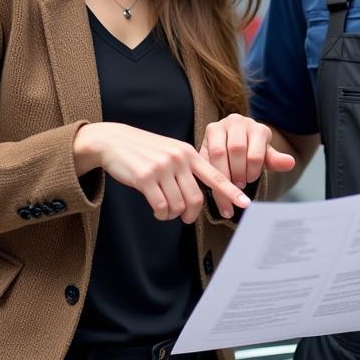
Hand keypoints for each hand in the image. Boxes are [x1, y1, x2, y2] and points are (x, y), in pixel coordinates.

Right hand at [75, 122, 249, 221]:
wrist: (115, 141)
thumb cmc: (145, 150)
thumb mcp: (172, 151)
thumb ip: (188, 168)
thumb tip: (200, 196)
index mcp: (189, 153)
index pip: (216, 176)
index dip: (231, 192)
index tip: (244, 204)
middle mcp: (179, 159)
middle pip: (196, 198)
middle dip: (193, 214)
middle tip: (187, 218)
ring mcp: (162, 167)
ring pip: (179, 205)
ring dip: (174, 216)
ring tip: (166, 212)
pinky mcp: (145, 177)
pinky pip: (162, 207)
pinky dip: (162, 214)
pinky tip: (158, 211)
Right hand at [201, 113, 295, 212]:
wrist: (233, 141)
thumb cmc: (252, 151)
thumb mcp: (264, 156)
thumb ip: (275, 160)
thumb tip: (290, 163)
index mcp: (257, 128)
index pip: (255, 153)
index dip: (252, 172)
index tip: (250, 181)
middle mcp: (238, 122)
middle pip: (236, 150)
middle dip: (237, 171)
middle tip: (238, 185)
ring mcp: (221, 125)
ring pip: (218, 152)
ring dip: (223, 172)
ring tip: (227, 185)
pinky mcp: (207, 132)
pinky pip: (206, 154)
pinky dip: (210, 171)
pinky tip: (214, 184)